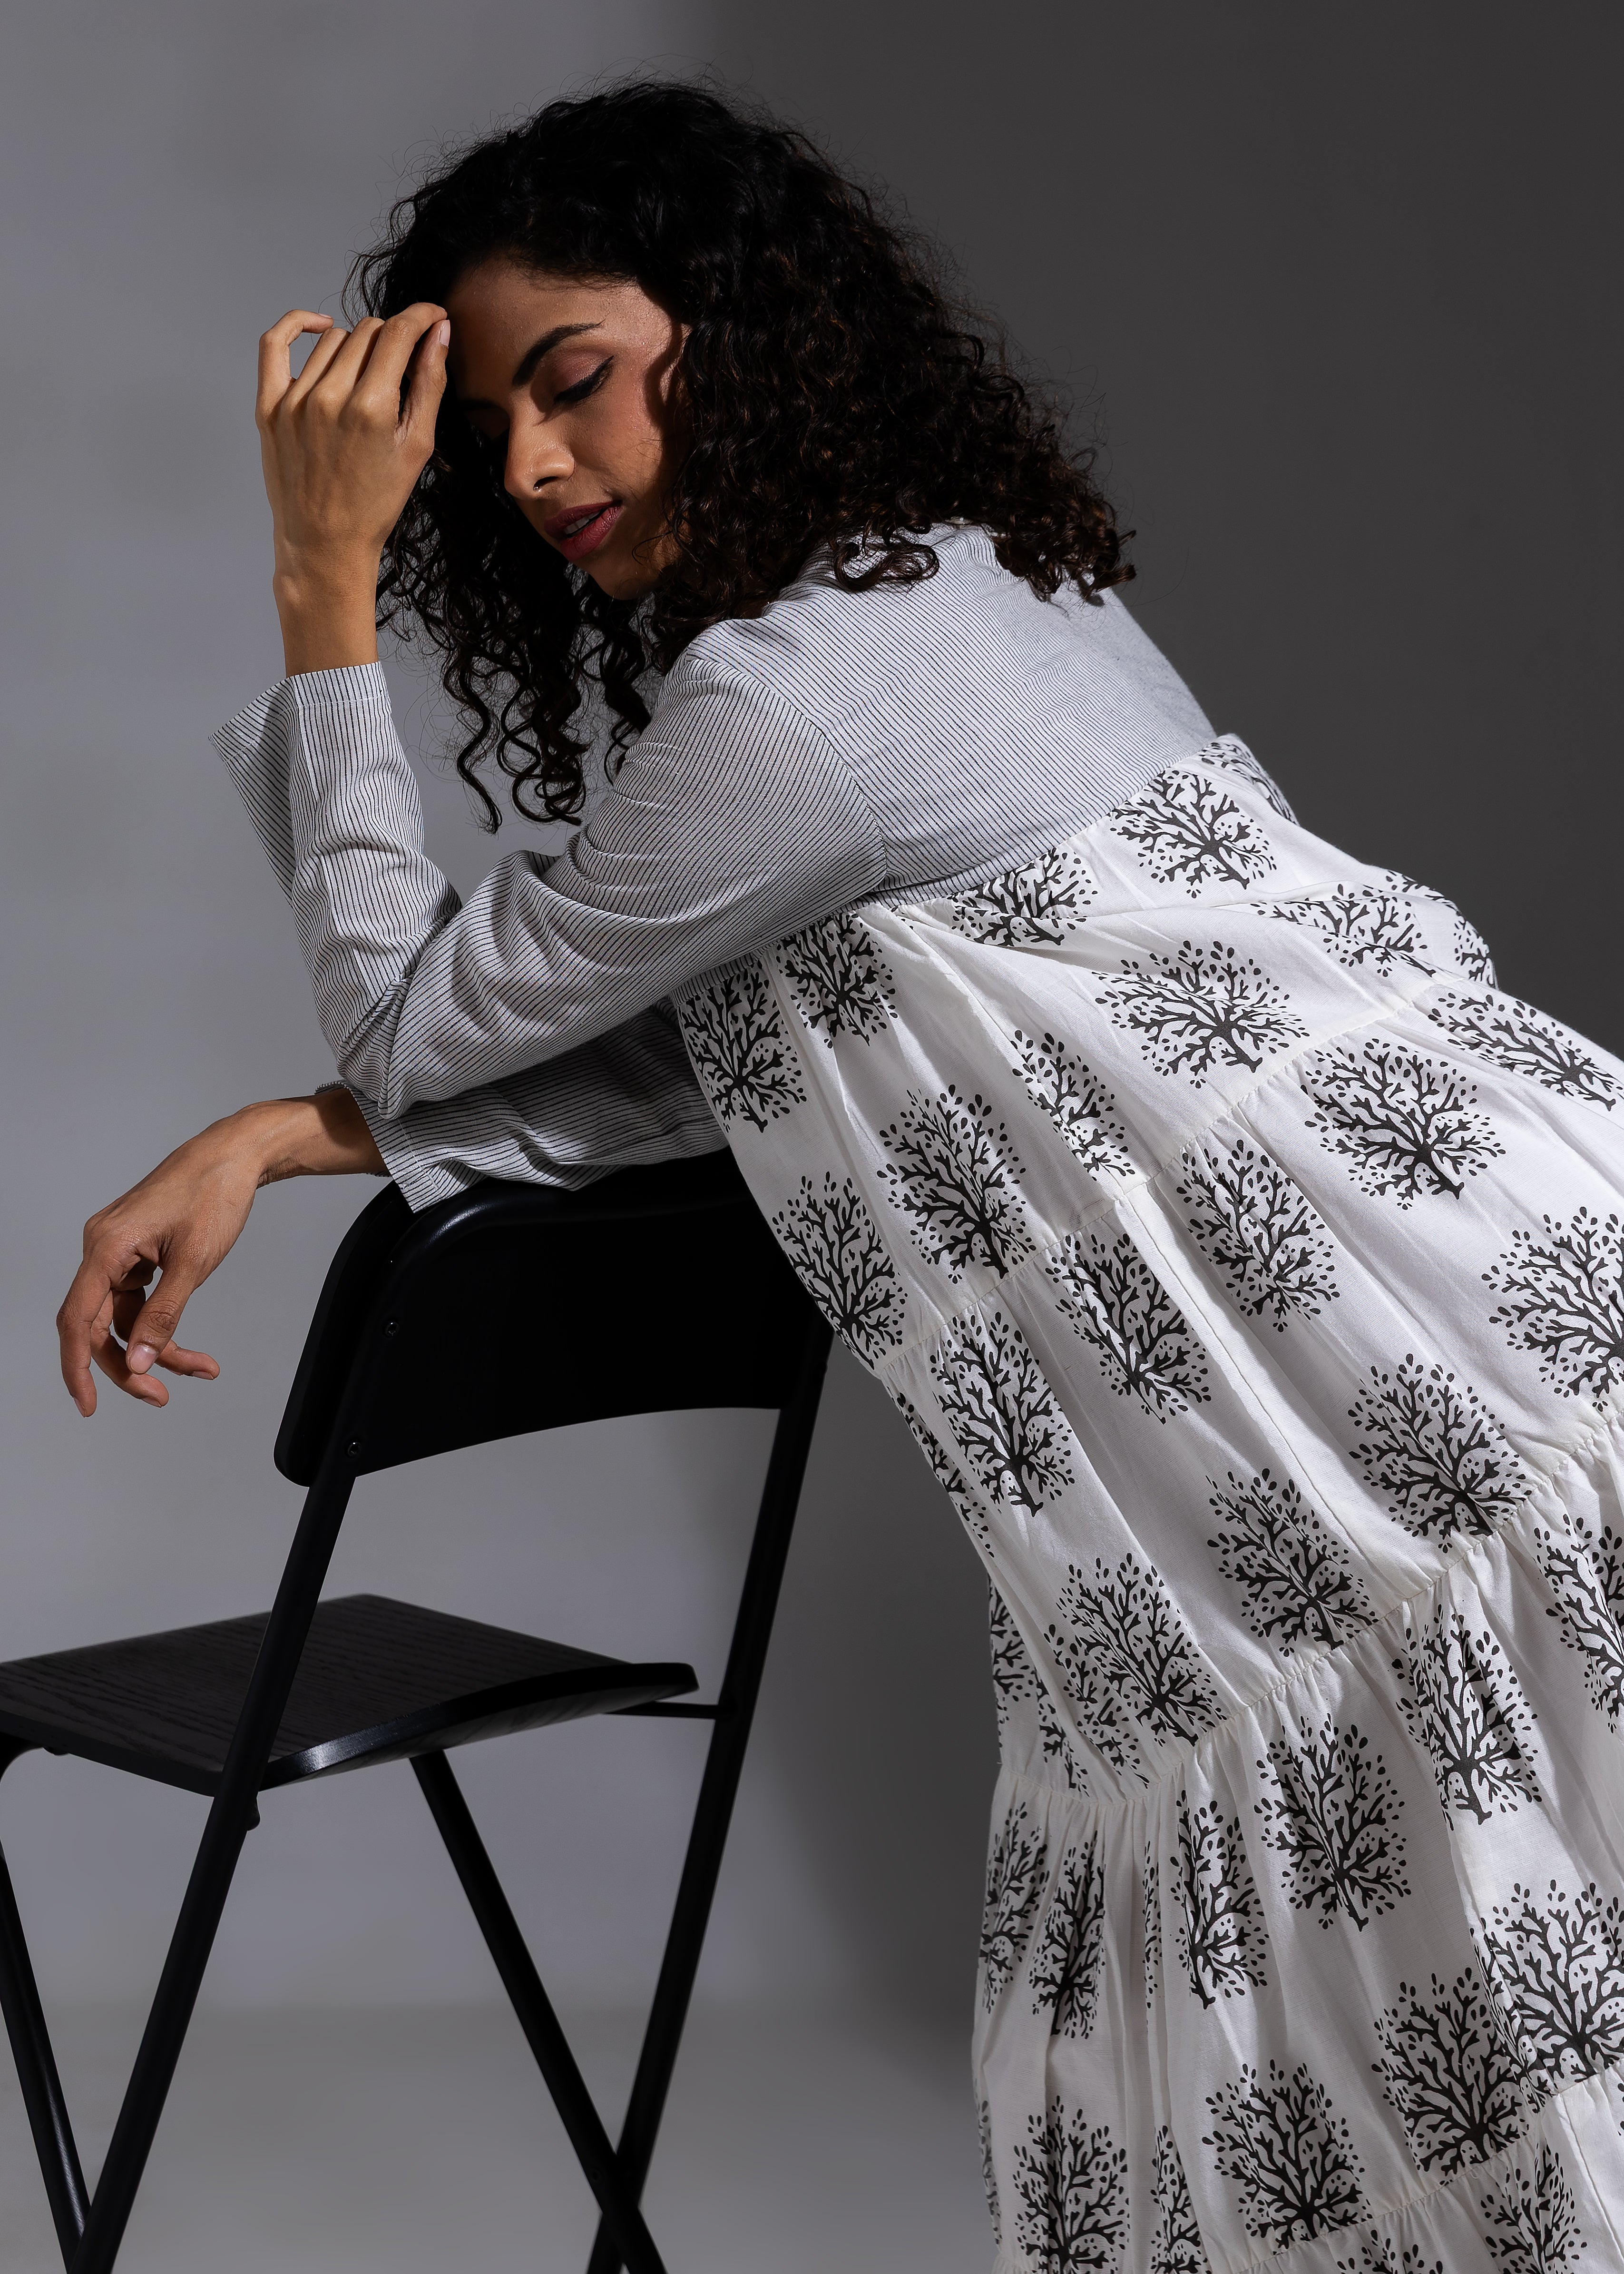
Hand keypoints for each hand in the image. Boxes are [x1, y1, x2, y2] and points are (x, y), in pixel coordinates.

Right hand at [58, 1092, 384, 1415]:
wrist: (233, 1156)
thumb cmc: (213, 1195)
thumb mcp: (194, 1262)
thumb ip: (163, 1315)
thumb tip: (138, 1362)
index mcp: (105, 1247)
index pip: (77, 1319)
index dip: (78, 1367)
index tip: (88, 1406)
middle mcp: (102, 1249)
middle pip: (98, 1326)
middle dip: (129, 1366)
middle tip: (161, 1396)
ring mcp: (118, 1252)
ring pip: (123, 1318)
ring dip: (156, 1349)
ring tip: (201, 1369)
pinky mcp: (136, 1254)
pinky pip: (138, 1302)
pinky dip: (161, 1326)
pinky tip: (191, 1350)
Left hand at [256, 303, 449, 673]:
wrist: (325, 544)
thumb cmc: (376, 503)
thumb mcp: (418, 448)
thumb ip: (430, 385)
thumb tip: (439, 332)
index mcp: (372, 408)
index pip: (399, 332)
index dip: (422, 317)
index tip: (433, 316)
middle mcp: (330, 398)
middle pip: (368, 332)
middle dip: (393, 340)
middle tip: (403, 366)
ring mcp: (294, 401)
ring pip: (334, 339)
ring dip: (356, 347)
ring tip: (366, 379)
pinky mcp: (269, 407)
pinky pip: (276, 343)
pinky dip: (298, 325)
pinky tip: (319, 326)